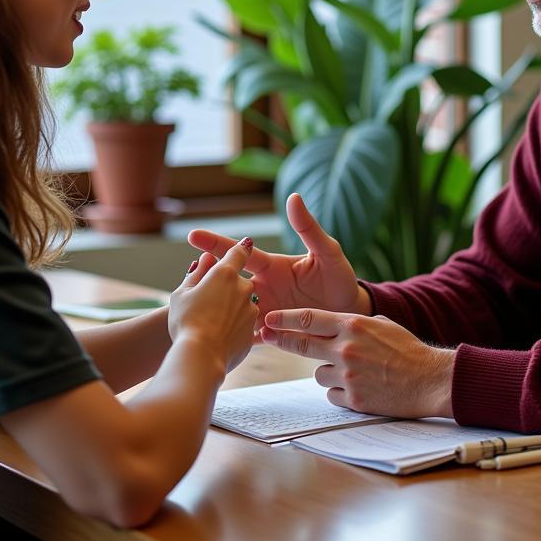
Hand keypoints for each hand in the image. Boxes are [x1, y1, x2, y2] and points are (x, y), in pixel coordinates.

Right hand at [169, 242, 257, 373]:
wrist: (200, 357)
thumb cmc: (186, 322)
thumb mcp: (182, 293)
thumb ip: (197, 273)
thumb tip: (207, 258)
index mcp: (226, 273)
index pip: (239, 252)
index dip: (239, 249)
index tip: (243, 246)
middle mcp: (244, 288)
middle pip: (239, 282)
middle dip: (227, 288)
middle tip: (207, 302)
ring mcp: (251, 311)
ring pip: (242, 304)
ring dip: (231, 309)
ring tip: (210, 324)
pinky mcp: (252, 332)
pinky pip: (243, 325)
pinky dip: (233, 328)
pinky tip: (217, 338)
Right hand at [188, 194, 366, 329]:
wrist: (350, 312)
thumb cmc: (338, 277)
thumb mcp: (327, 252)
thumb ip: (308, 229)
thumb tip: (293, 197)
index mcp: (272, 267)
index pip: (240, 253)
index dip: (217, 244)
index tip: (193, 235)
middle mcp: (264, 289)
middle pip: (229, 284)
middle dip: (208, 281)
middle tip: (190, 280)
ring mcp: (268, 313)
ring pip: (235, 312)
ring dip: (221, 313)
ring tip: (202, 315)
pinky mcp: (275, 334)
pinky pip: (253, 338)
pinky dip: (241, 340)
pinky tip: (226, 344)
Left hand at [262, 308, 453, 417]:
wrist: (430, 379)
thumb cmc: (407, 350)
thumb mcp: (381, 324)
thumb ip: (354, 324)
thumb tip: (333, 325)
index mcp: (353, 325)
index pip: (309, 319)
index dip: (285, 319)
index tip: (268, 319)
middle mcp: (346, 349)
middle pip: (302, 344)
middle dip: (282, 340)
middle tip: (267, 336)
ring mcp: (349, 375)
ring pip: (318, 373)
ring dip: (328, 372)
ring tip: (353, 372)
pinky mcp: (354, 400)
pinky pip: (332, 395)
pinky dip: (340, 392)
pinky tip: (359, 388)